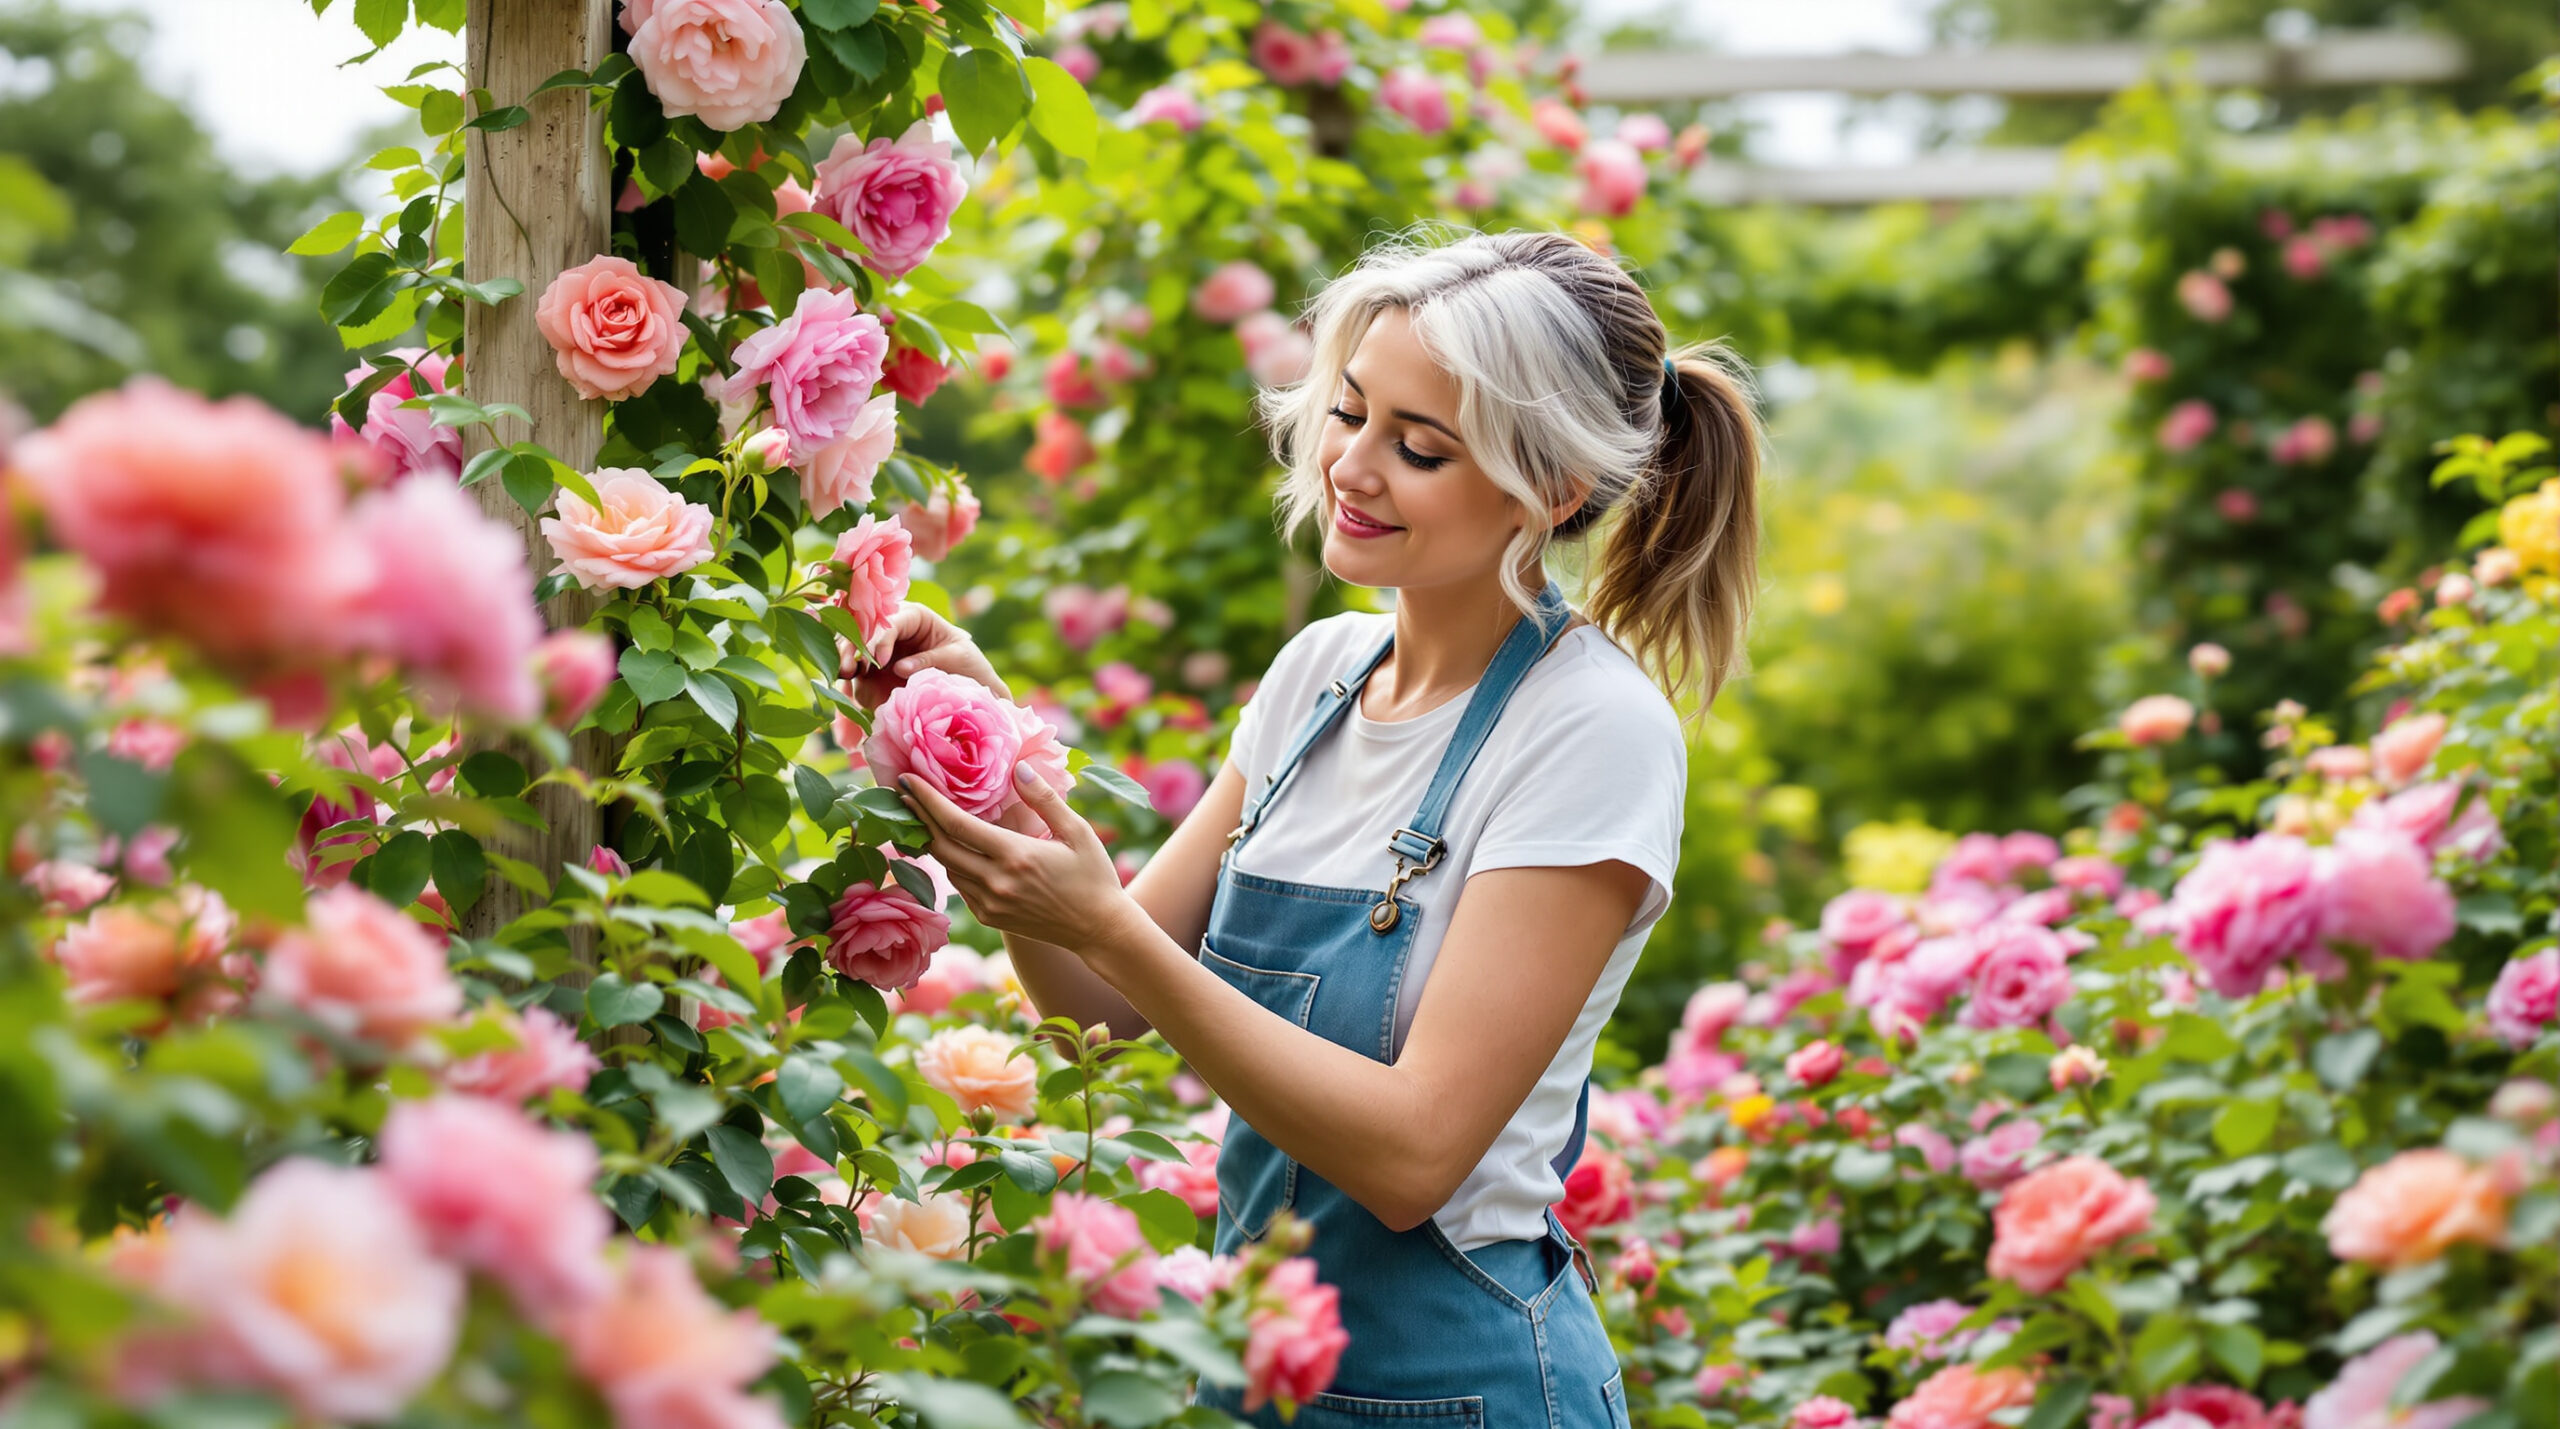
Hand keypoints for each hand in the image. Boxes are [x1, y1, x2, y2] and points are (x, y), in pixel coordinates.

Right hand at [850, 603, 1007, 707]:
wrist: (969, 684)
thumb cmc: (967, 663)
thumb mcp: (956, 658)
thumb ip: (929, 660)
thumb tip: (898, 668)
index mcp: (913, 616)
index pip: (890, 623)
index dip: (881, 640)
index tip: (880, 662)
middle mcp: (891, 628)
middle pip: (863, 629)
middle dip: (852, 645)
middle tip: (847, 667)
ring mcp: (878, 648)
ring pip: (852, 646)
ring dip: (844, 657)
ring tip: (842, 673)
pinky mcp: (872, 670)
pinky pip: (854, 669)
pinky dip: (846, 673)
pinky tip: (841, 681)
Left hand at [898, 763, 1135, 955]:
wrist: (1099, 930)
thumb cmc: (1094, 875)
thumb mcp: (1078, 831)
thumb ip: (1044, 798)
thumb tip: (1018, 767)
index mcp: (1015, 856)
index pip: (956, 824)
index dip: (927, 800)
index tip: (907, 780)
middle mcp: (996, 882)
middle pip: (939, 846)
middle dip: (917, 817)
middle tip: (902, 792)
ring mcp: (990, 904)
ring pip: (946, 868)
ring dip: (930, 841)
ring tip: (919, 815)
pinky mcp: (990, 918)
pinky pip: (960, 886)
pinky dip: (950, 864)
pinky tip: (948, 847)